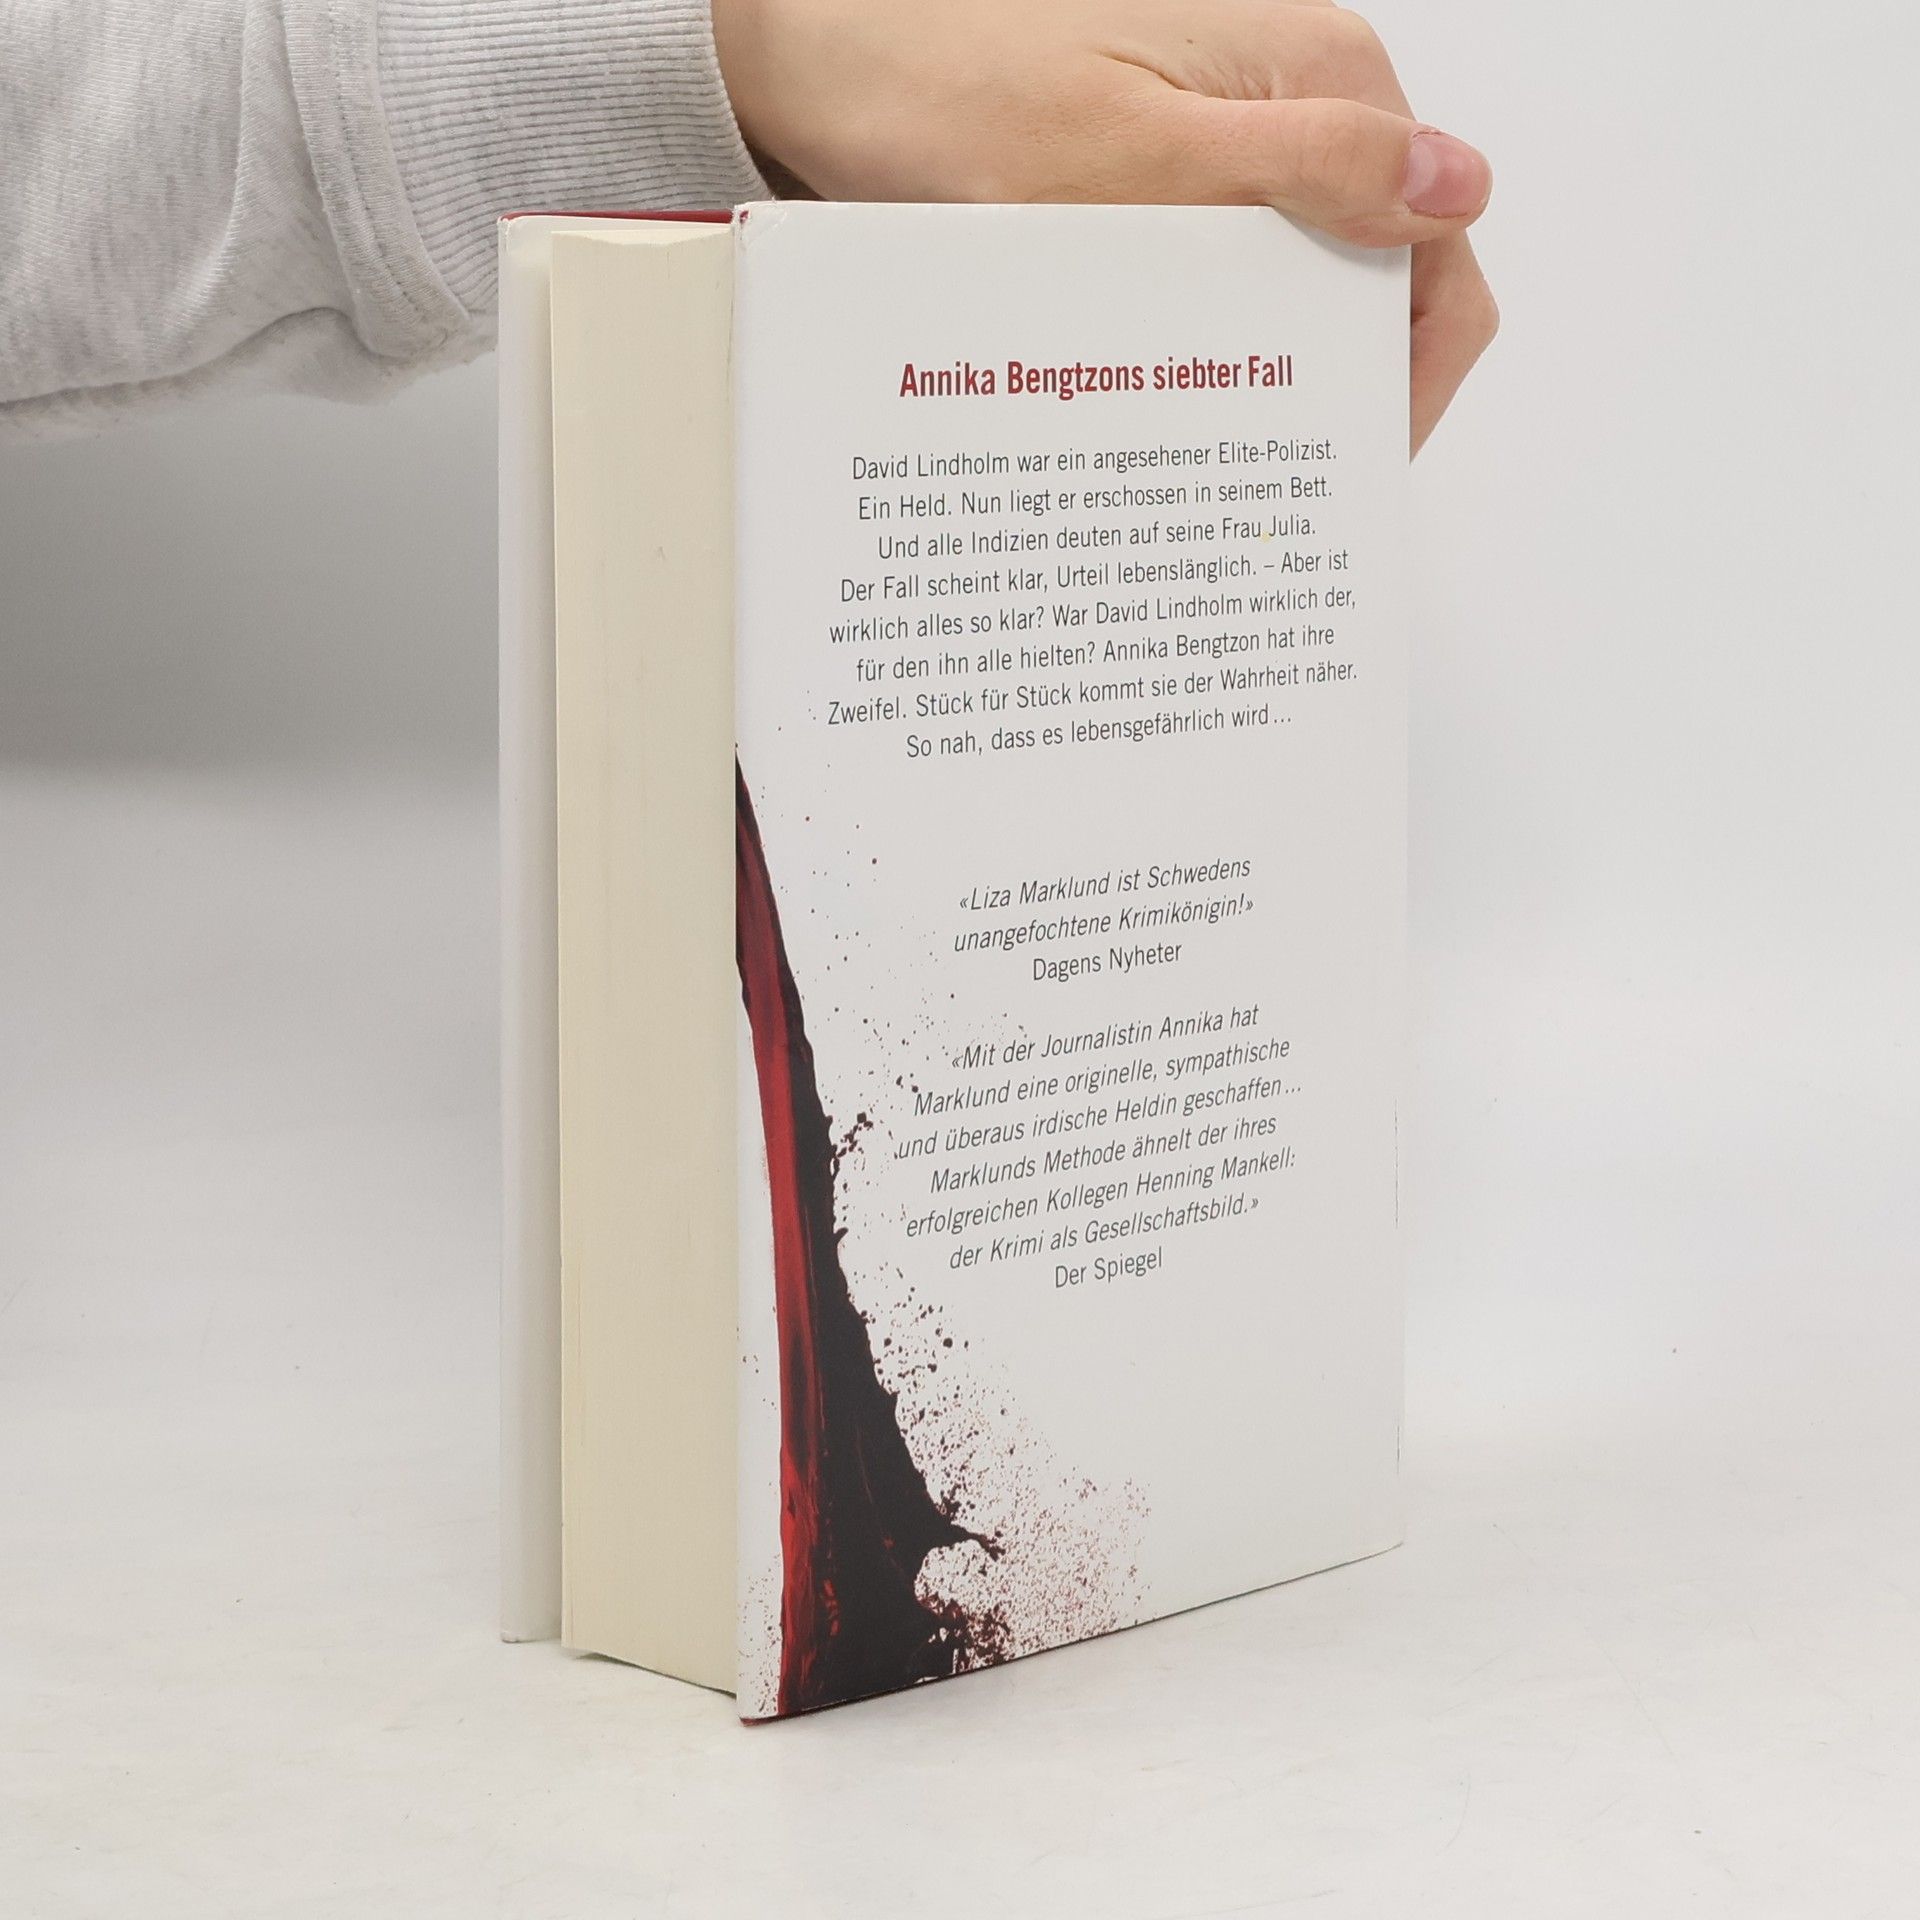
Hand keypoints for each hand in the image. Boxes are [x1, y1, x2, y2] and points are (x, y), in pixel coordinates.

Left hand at [713, 0, 1496, 453]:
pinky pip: (1231, 266)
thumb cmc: (963, 92)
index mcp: (1324, 78)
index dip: (1409, 376)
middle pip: (1374, 276)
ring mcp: (1235, 132)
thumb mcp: (1142, 153)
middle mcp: (1295, 98)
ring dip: (1266, 367)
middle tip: (1247, 480)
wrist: (835, 68)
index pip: (1437, 249)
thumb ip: (1307, 169)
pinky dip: (1210, 333)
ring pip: (1300, 281)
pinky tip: (1160, 387)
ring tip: (1198, 448)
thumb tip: (1457, 187)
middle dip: (1332, 381)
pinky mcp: (1174, 164)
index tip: (1342, 468)